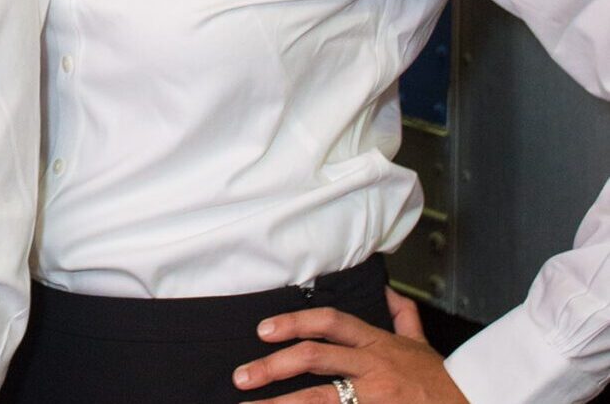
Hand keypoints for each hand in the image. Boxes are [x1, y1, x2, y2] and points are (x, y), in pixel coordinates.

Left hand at [230, 289, 469, 402]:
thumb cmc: (444, 385)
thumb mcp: (422, 346)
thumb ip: (403, 318)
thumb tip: (389, 292)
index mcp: (377, 345)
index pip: (328, 323)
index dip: (293, 322)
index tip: (263, 330)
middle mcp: (372, 369)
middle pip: (314, 359)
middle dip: (273, 366)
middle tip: (242, 376)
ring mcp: (375, 399)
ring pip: (320, 399)